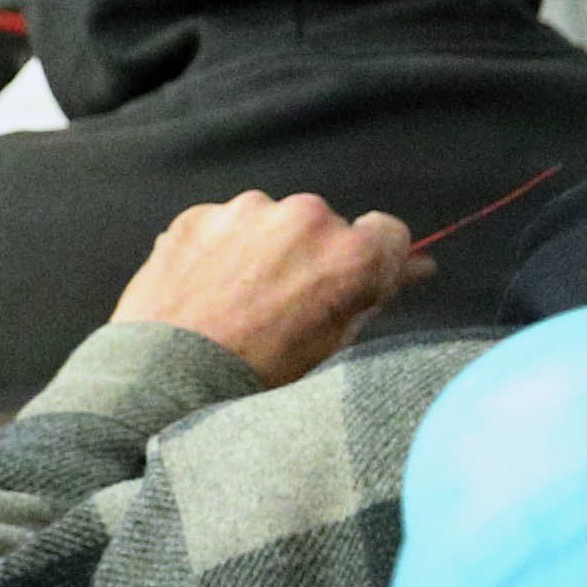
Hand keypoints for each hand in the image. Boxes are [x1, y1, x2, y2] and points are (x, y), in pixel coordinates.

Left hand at [111, 186, 424, 385]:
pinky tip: (203, 286)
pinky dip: (217, 247)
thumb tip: (418, 265)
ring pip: (269, 221)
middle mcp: (304, 218)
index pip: (388, 231)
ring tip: (234, 297)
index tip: (352, 277)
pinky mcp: (197, 214)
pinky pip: (221, 224)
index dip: (372, 256)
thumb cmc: (259, 371)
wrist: (168, 376)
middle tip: (281, 299)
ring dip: (261, 246)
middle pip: (323, 225)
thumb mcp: (334, 342)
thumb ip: (375, 294)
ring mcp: (246, 211)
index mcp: (351, 253)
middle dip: (310, 253)